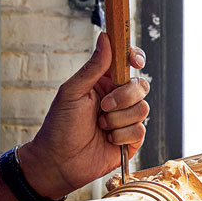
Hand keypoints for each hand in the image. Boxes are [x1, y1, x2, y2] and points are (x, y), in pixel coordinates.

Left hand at [18, 33, 149, 198]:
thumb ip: (93, 67)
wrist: (58, 162)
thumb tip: (105, 37)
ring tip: (100, 126)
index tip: (134, 60)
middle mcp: (118, 99)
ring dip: (118, 120)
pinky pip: (140, 131)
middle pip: (140, 86)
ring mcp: (126, 120)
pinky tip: (107, 140)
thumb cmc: (59, 126)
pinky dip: (121, 136)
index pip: (127, 63)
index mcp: (104, 83)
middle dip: (123, 97)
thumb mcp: (72, 92)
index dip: (135, 58)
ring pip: (143, 109)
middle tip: (102, 107)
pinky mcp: (131, 140)